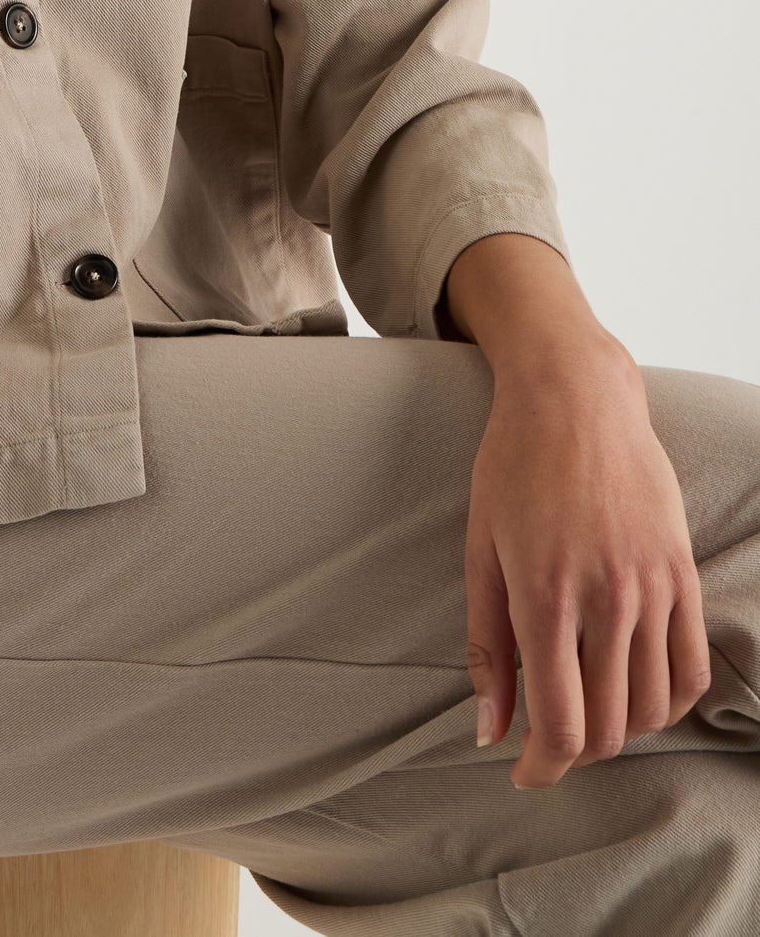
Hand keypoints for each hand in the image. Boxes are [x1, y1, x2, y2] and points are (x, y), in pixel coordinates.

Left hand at [463, 334, 711, 786]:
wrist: (575, 398)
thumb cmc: (511, 468)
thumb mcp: (479, 551)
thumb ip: (486, 647)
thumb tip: (490, 731)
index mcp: (545, 595)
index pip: (562, 724)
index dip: (542, 767)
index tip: (523, 772)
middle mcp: (607, 598)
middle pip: (609, 728)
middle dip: (574, 751)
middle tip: (547, 738)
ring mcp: (653, 586)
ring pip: (651, 708)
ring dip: (618, 729)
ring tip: (586, 710)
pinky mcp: (681, 573)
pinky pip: (690, 669)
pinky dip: (666, 701)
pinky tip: (634, 693)